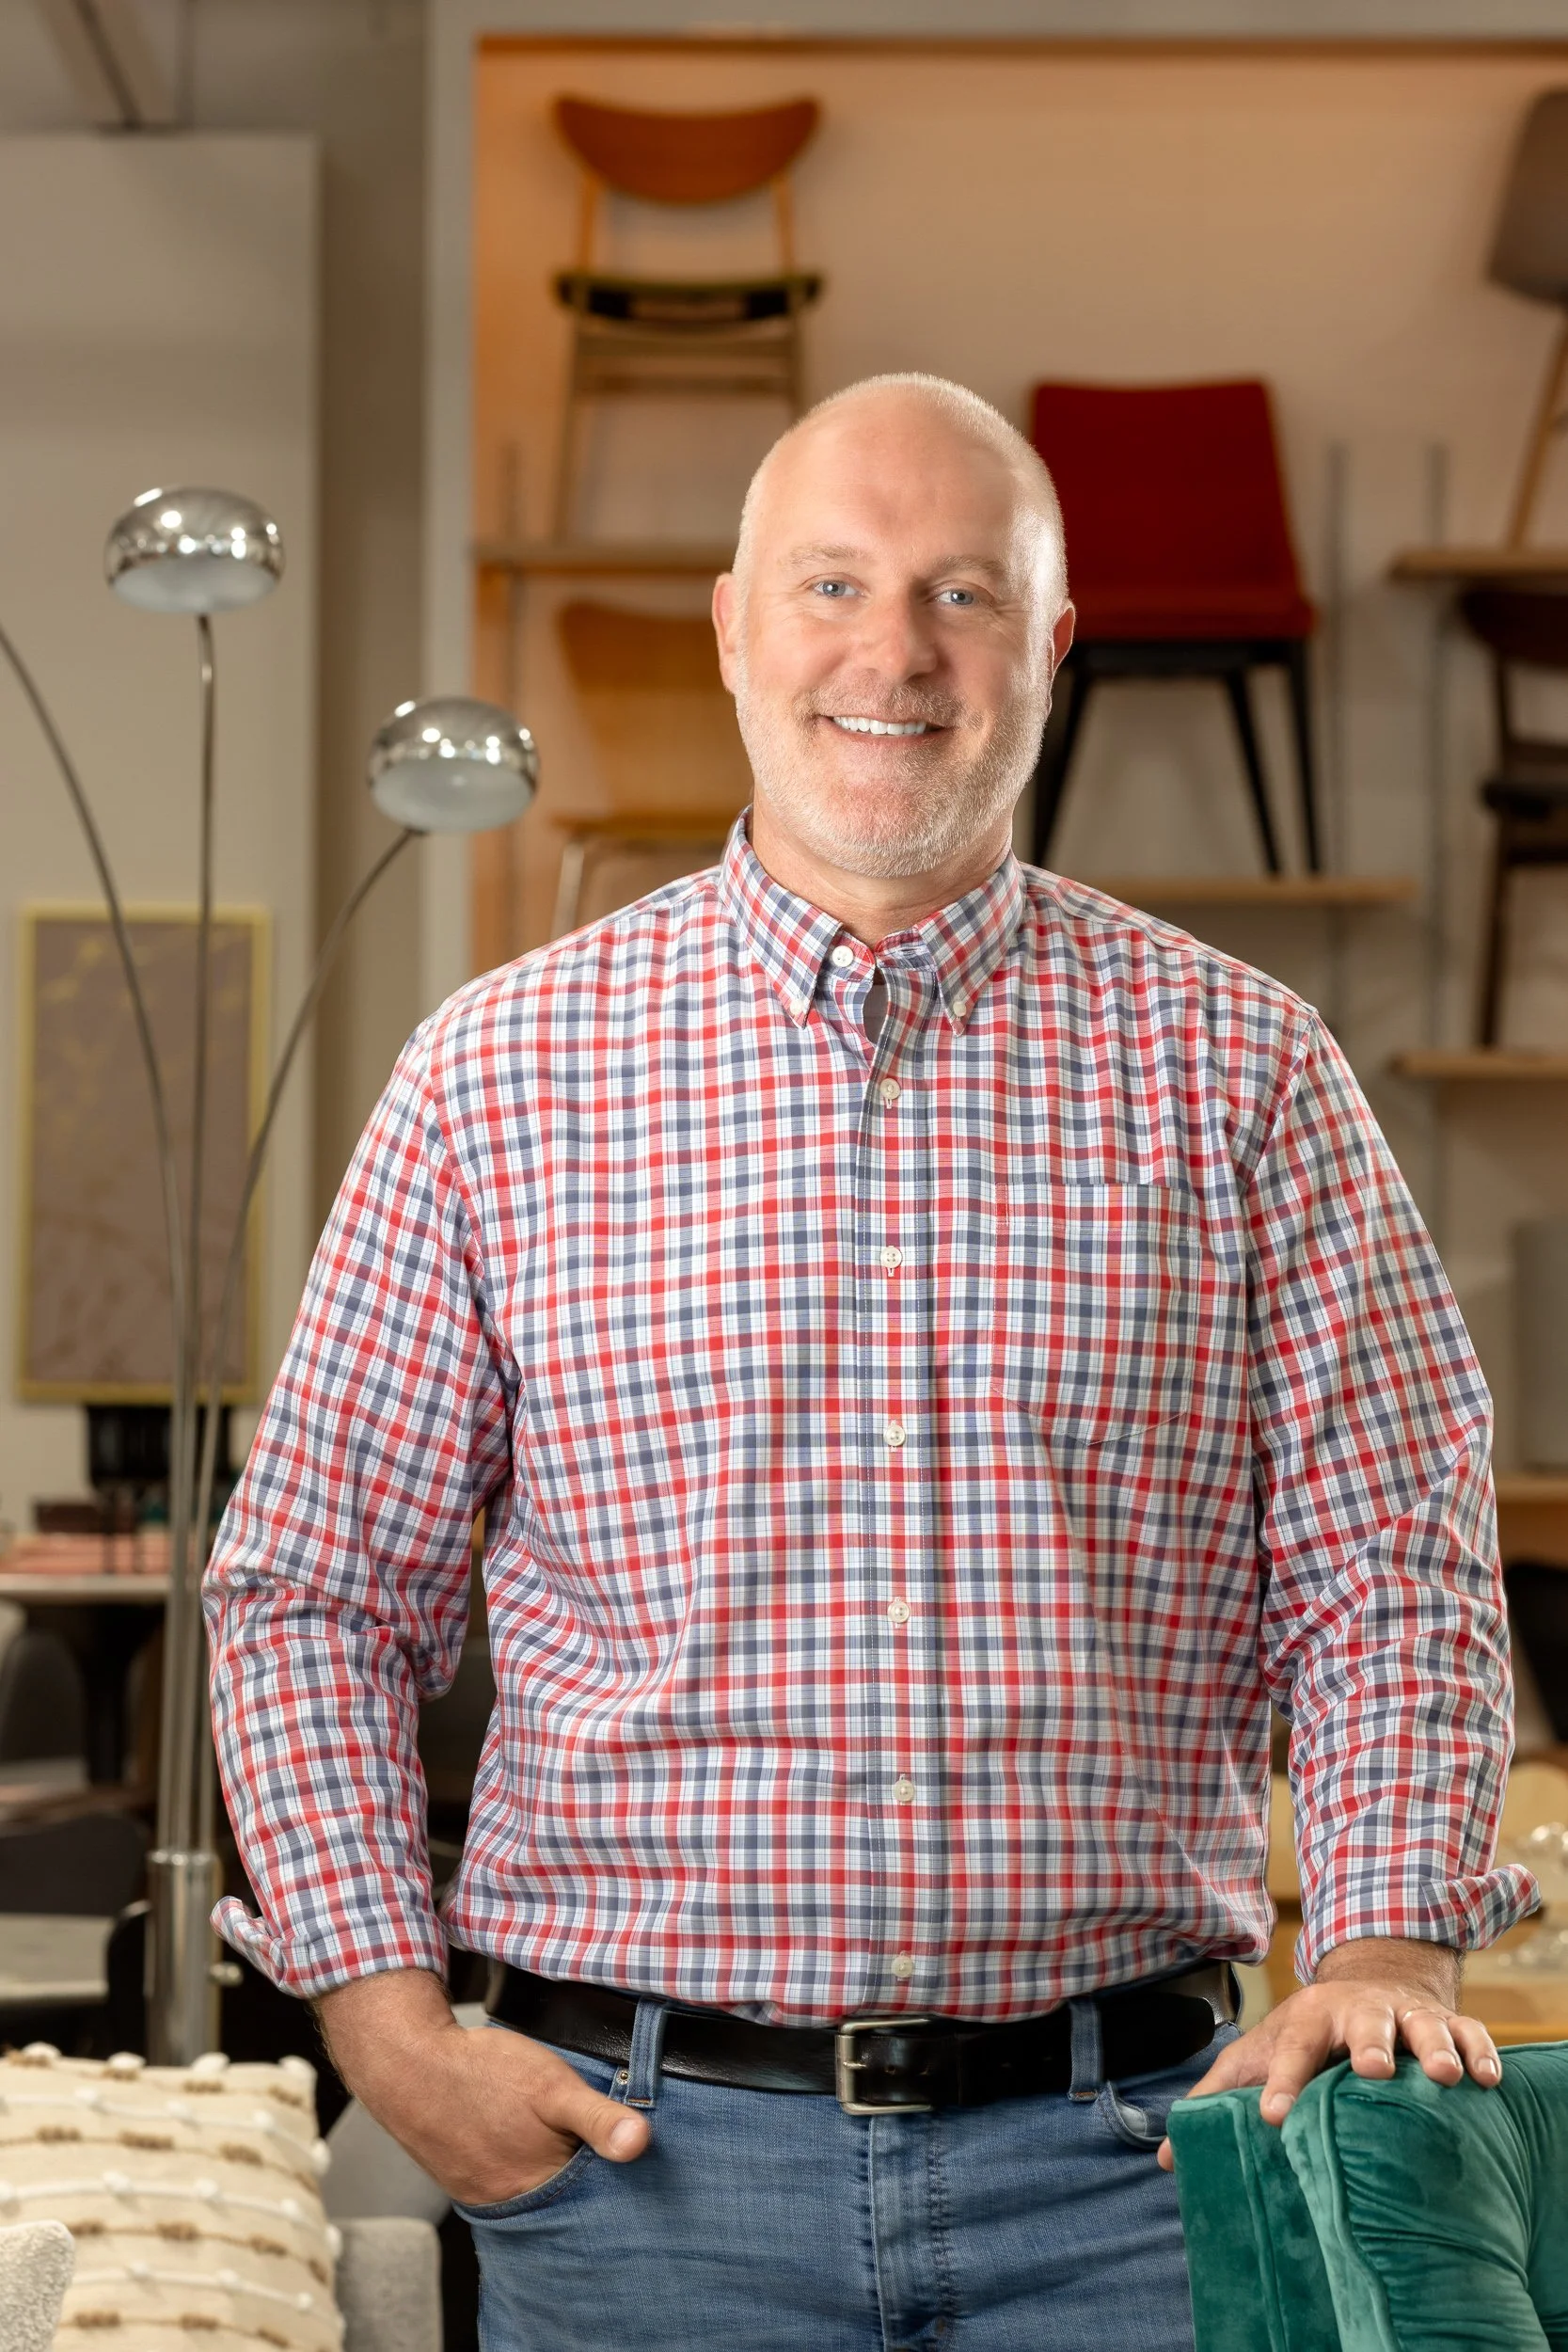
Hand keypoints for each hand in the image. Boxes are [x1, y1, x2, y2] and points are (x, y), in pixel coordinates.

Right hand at [317, 1968, 649, 2206]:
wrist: (409, 2065)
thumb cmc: (482, 2073)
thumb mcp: (552, 2085)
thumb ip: (598, 2117)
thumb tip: (640, 2144)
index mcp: (540, 2187)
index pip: (598, 2202)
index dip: (619, 2179)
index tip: (635, 2159)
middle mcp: (512, 2202)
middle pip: (568, 2203)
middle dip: (590, 2182)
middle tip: (601, 2149)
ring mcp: (486, 2195)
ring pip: (538, 2194)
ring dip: (556, 2175)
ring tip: (566, 2144)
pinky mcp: (467, 2182)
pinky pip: (508, 2185)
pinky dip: (525, 2170)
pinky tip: (528, 2144)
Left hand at [1155, 1936, 1498, 2172]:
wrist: (1363, 1983)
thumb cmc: (1305, 2037)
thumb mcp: (1257, 2056)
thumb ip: (1217, 2100)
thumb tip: (1167, 2155)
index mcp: (1307, 2020)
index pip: (1292, 2047)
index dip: (1284, 2081)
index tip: (1277, 2118)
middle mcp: (1357, 2012)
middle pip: (1362, 2022)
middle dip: (1366, 2044)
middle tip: (1370, 2070)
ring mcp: (1404, 2015)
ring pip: (1420, 2025)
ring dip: (1430, 2047)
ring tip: (1442, 2077)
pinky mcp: (1445, 2022)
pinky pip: (1468, 2031)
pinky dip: (1478, 2051)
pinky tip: (1485, 2079)